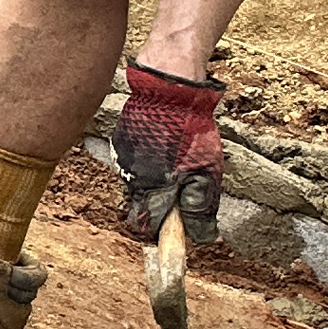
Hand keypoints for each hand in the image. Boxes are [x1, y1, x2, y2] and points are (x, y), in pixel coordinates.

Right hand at [115, 60, 223, 243]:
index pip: (145, 226)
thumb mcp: (207, 173)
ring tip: (176, 160)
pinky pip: (132, 162)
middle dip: (159, 205)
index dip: (160, 232)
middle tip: (182, 191)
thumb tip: (204, 237)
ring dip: (154, 180)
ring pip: (137, 183)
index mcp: (152, 190)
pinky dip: (148, 161)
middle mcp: (131, 178)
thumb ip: (201, 207)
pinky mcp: (120, 142)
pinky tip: (164, 146)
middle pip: (140, 206)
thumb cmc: (190, 132)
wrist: (168, 91)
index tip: (174, 234)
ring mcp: (123, 159)